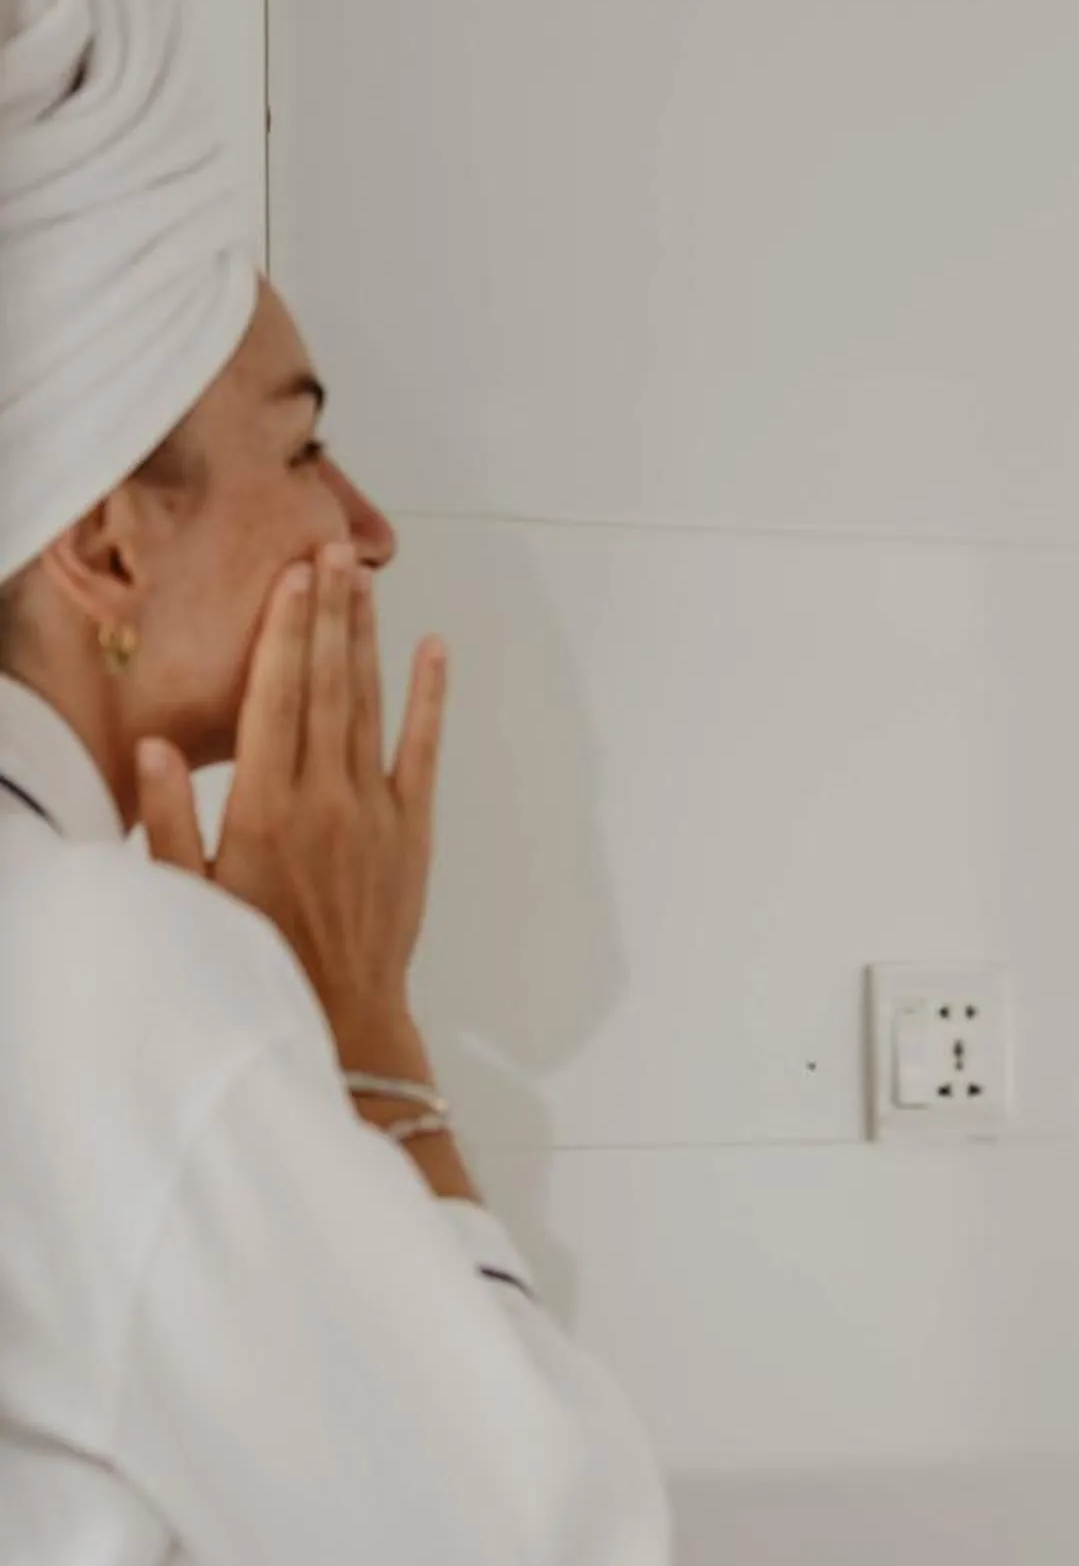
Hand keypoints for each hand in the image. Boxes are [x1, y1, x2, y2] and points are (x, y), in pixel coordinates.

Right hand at [138, 543, 448, 1062]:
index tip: (291, 578)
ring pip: (370, 705)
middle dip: (327, 612)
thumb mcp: (194, 896)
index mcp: (265, 809)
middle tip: (330, 547)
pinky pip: (424, 751)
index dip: (284, 632)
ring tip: (362, 579)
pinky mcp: (414, 830)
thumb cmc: (262, 957)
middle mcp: (325, 799)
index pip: (275, 699)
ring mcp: (376, 811)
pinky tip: (433, 651)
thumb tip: (156, 748)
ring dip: (366, 638)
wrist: (347, 1017)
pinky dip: (430, 699)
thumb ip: (175, 819)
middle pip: (326, 684)